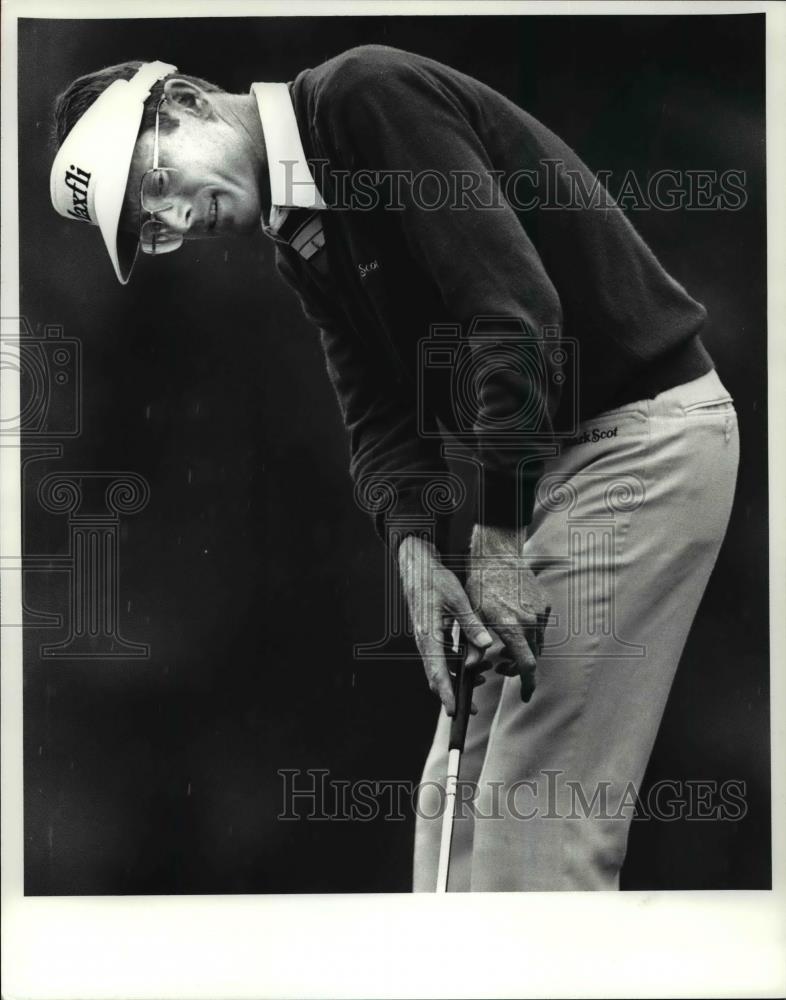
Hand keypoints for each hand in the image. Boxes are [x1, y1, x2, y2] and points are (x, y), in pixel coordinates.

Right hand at [398, 535, 493, 714]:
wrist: (417, 564)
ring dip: (458, 678)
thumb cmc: (435, 579)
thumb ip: (471, 624)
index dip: (446, 694)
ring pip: (439, 668)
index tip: (454, 712)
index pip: (437, 672)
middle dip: (453, 694)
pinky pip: (440, 657)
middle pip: (436, 677)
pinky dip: (456, 665)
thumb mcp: (457, 599)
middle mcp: (424, 641)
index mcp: (429, 635)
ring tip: (483, 679)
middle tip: (472, 710)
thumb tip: (486, 646)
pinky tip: (473, 663)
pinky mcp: (429, 635)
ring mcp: (425, 639)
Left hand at [466, 524, 550, 701]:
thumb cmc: (480, 586)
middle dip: (519, 667)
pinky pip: (540, 626)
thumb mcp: (473, 616)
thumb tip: (471, 668)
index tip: (524, 696)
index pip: (526, 665)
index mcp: (512, 626)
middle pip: (532, 657)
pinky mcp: (544, 603)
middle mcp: (531, 621)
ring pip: (537, 642)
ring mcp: (540, 611)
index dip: (527, 684)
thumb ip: (474, 644)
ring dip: (524, 650)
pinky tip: (514, 627)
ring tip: (504, 648)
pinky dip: (529, 633)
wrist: (497, 556)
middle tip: (501, 667)